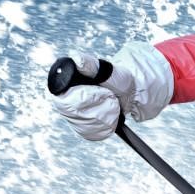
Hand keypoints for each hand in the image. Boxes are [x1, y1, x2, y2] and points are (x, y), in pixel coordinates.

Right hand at [48, 41, 173, 141]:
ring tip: (112, 104)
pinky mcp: (84, 129)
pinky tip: (111, 116)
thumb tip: (76, 59)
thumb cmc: (117, 78)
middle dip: (99, 106)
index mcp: (66, 86)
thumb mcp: (107, 69)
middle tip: (111, 96)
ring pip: (87, 126)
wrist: (130, 92)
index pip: (64, 100)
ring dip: (105, 115)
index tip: (102, 92)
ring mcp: (73, 118)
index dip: (84, 99)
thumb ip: (90, 65)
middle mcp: (65, 102)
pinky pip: (92, 134)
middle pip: (77, 115)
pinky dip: (106, 126)